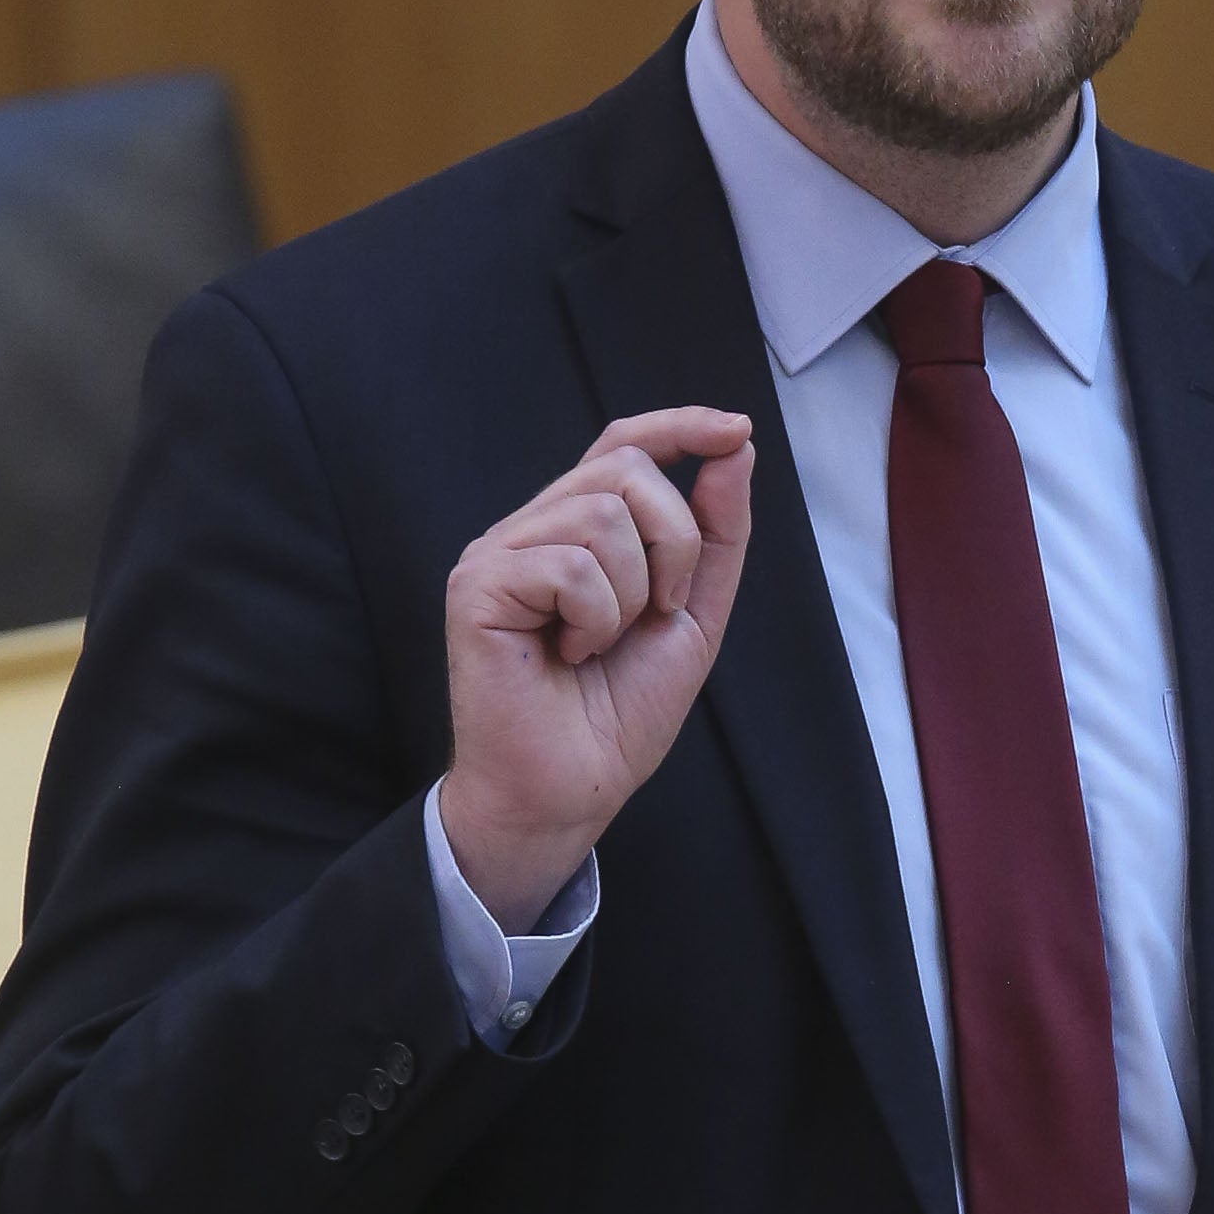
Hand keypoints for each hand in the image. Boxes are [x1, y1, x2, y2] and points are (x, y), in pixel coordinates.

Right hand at [440, 407, 752, 925]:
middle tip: (657, 612)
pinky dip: (596, 617)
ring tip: (603, 643)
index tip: (737, 430)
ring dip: (632, 591)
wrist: (572, 788)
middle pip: (626, 469)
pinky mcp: (476, 586)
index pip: (622, 444)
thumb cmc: (618, 712)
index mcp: (577, 530)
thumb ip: (716, 535)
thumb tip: (736, 448)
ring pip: (601, 515)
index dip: (679, 425)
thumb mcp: (693, 614)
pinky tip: (571, 654)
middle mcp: (532, 528)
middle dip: (676, 542)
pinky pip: (570, 565)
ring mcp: (498, 553)